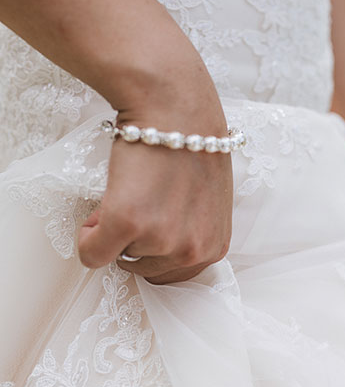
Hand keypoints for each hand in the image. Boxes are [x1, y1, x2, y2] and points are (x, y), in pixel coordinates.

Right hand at [77, 105, 232, 284]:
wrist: (177, 110)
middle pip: (144, 270)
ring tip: (131, 191)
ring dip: (114, 230)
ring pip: (118, 257)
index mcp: (215, 246)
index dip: (155, 248)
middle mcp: (193, 250)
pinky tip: (107, 201)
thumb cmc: (192, 147)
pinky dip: (88, 234)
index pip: (173, 276)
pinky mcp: (128, 224)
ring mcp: (162, 239)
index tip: (155, 220)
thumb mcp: (210, 202)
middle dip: (134, 241)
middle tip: (140, 201)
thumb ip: (194, 232)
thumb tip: (165, 249)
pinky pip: (91, 254)